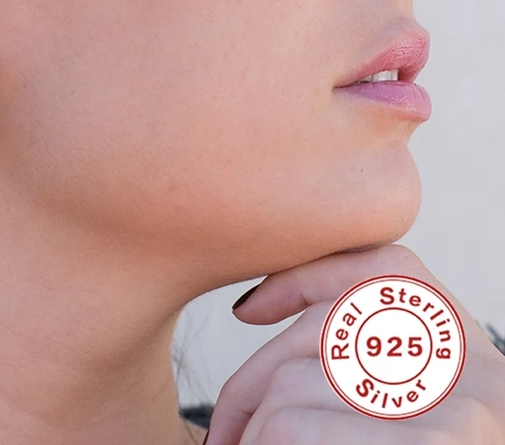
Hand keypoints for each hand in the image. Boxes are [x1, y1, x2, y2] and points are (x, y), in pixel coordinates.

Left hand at [205, 245, 504, 443]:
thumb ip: (358, 366)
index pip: (383, 268)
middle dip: (251, 380)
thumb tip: (253, 310)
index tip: (247, 310)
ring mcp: (461, 410)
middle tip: (223, 434)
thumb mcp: (395, 408)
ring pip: (292, 386)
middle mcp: (474, 368)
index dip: (307, 275)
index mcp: (465, 349)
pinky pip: (297, 430)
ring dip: (254, 432)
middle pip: (318, 334)